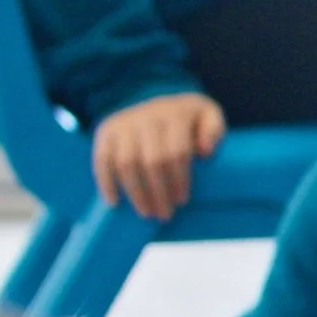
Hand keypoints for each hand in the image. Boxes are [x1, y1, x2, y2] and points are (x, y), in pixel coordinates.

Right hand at [93, 92, 224, 219]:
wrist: (161, 101)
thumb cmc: (190, 120)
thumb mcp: (209, 116)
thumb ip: (214, 129)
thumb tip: (206, 151)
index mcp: (175, 114)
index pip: (177, 152)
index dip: (179, 180)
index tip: (182, 202)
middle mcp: (147, 116)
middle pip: (151, 161)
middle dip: (159, 192)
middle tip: (165, 215)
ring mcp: (124, 122)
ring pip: (126, 163)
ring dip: (136, 192)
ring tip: (146, 212)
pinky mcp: (106, 130)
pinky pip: (102, 158)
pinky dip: (105, 181)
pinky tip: (114, 202)